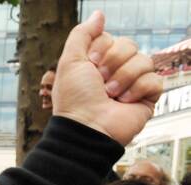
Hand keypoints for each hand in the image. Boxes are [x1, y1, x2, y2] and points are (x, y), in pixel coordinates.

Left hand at [53, 11, 161, 146]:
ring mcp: (133, 84)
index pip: (112, 38)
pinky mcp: (147, 97)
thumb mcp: (70, 61)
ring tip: (111, 94)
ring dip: (124, 77)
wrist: (86, 128)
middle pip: (130, 45)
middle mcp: (116, 71)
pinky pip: (155, 79)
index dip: (101, 48)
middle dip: (114, 61)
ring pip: (144, 60)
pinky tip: (124, 102)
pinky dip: (138, 89)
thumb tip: (99, 14)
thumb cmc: (74, 99)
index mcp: (98, 63)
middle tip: (100, 81)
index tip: (90, 63)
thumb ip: (82, 34)